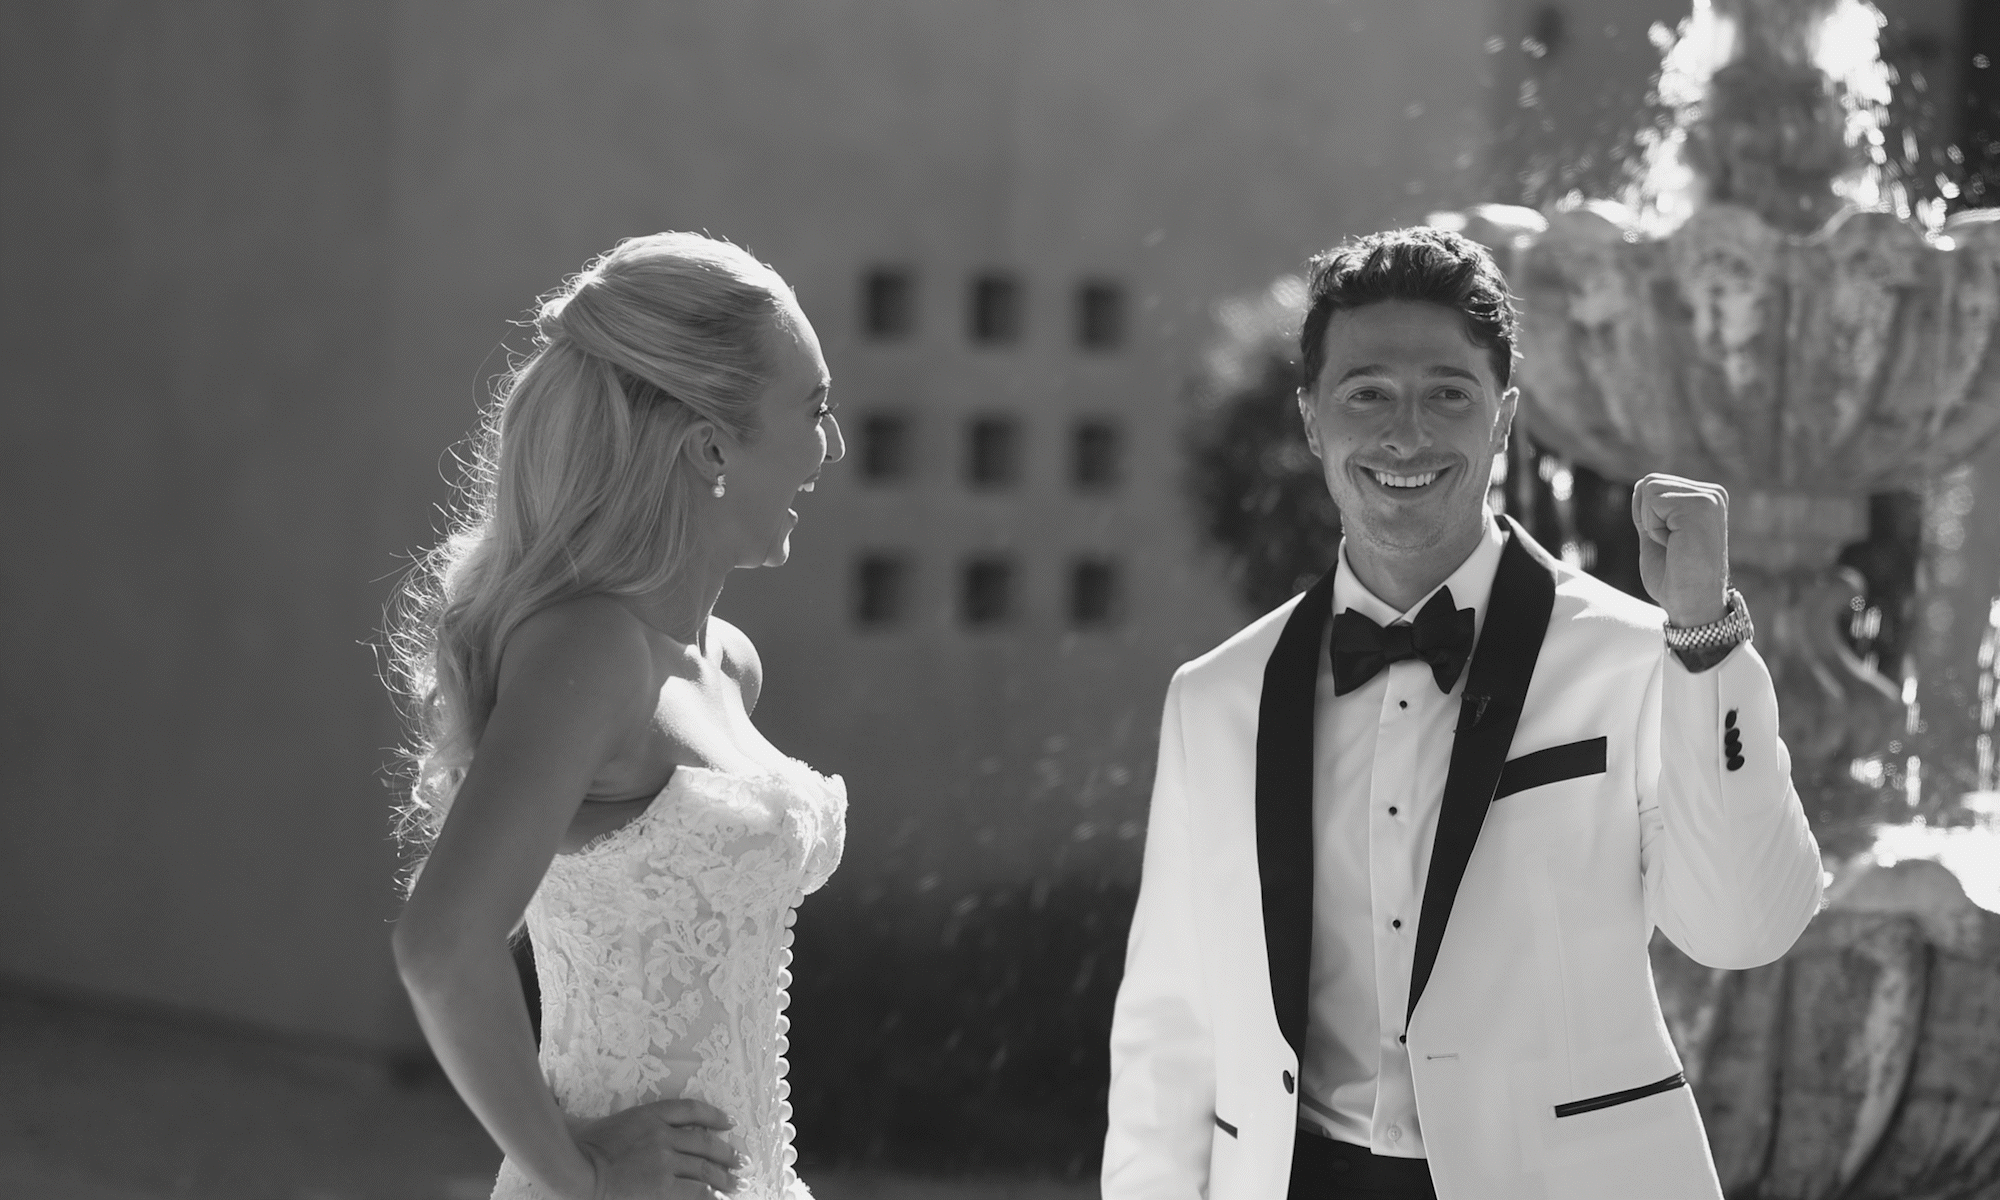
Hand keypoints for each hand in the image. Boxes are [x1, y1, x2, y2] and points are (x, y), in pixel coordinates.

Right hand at [574, 1097, 741, 1198]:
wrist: (576, 1169)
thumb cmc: (582, 1146)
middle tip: (740, 1162)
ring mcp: (665, 1161)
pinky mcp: (663, 1187)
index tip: (727, 1123)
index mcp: (650, 1114)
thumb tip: (641, 1131)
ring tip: (734, 1185)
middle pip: (705, 1143)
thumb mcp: (612, 1121)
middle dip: (726, 1154)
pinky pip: (696, 1192)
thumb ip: (632, 1124)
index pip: (691, 1110)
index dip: (713, 1116)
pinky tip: (717, 1198)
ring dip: (723, 1178)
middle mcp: (664, 1135)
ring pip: (704, 1169)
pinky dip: (709, 1195)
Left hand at [1630, 473, 1729, 627]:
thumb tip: (1640, 486)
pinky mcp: (1701, 505)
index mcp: (1704, 498)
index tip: (1670, 543)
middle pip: (1648, 483)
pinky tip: (1676, 544)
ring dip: (1652, 523)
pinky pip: (1653, 502)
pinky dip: (1654, 528)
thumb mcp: (1657, 535)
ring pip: (1649, 489)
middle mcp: (1712, 493)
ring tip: (1675, 545)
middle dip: (1648, 518)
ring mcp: (1709, 497)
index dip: (1647, 517)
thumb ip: (1653, 511)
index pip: (1652, 485)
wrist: (1692, 604)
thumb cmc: (1674, 577)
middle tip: (1672, 545)